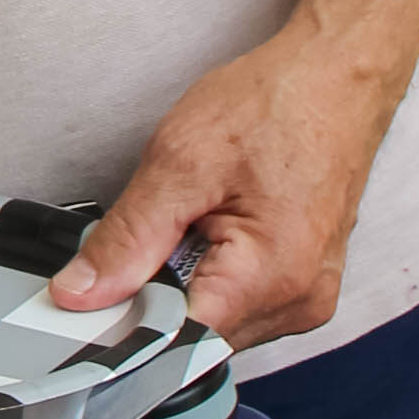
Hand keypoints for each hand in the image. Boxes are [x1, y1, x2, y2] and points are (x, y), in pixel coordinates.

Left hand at [45, 32, 399, 352]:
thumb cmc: (278, 102)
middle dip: (157, 298)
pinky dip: (210, 273)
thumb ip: (127, 239)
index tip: (92, 298)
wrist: (338, 75)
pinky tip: (214, 226)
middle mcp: (300, 303)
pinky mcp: (304, 283)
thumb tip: (79, 295)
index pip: (176, 344)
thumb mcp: (181, 160)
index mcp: (273, 279)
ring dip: (185, 284)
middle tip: (152, 231)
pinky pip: (239, 302)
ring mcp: (307, 297)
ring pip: (215, 322)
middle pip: (196, 338)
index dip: (126, 324)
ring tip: (194, 219)